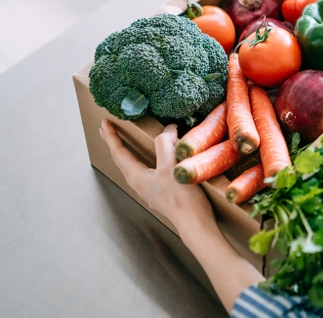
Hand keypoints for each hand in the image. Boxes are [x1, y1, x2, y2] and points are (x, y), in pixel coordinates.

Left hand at [100, 120, 213, 234]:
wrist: (194, 222)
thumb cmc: (182, 198)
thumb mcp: (171, 166)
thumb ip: (165, 145)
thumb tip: (168, 129)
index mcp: (136, 176)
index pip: (119, 152)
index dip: (112, 136)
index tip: (105, 123)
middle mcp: (139, 183)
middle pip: (122, 160)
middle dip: (114, 144)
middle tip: (107, 131)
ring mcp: (148, 189)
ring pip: (132, 166)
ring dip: (127, 152)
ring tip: (124, 143)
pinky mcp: (160, 192)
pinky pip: (145, 171)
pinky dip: (142, 160)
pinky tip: (150, 160)